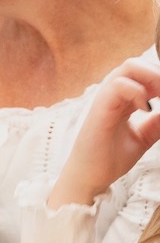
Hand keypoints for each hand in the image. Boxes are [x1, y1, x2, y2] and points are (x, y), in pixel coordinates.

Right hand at [49, 57, 159, 207]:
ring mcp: (105, 99)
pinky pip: (118, 85)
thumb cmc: (109, 158)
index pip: (144, 74)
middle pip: (137, 64)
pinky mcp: (100, 109)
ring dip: (152, 77)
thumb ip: (156, 123)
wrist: (89, 178)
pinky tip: (146, 109)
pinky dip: (138, 92)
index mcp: (122, 99)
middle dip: (158, 74)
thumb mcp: (142, 138)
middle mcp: (113, 94)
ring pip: (129, 67)